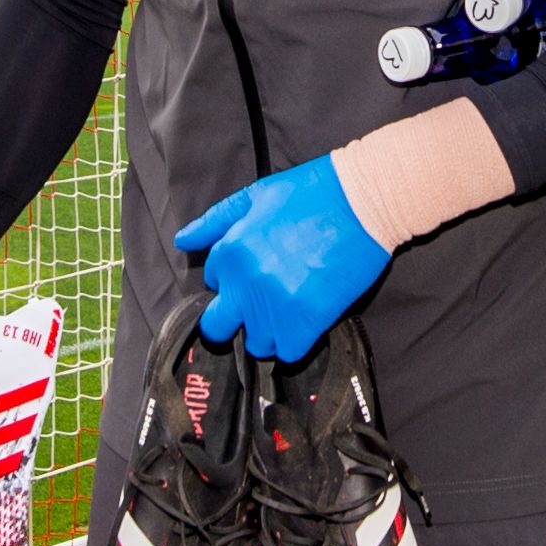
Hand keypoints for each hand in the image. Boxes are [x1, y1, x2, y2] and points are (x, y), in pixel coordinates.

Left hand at [176, 154, 390, 361]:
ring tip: (292, 308)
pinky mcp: (307, 321)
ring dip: (270, 331)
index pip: (215, 285)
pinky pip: (288, 352)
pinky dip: (296, 342)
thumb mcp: (256, 196)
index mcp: (231, 251)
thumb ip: (215, 222)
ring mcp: (275, 306)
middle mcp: (246, 283)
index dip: (235, 281)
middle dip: (237, 320)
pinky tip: (307, 320)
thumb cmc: (312, 192)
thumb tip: (183, 241)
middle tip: (264, 307)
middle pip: (219, 328)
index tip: (258, 274)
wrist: (363, 201)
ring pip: (256, 343)